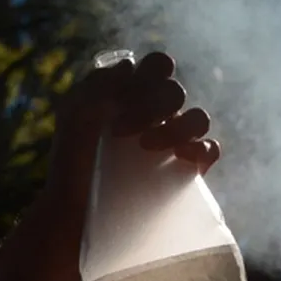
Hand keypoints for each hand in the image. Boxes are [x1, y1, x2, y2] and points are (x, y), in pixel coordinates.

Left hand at [41, 51, 218, 246]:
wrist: (75, 215)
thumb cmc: (71, 165)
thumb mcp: (73, 119)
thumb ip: (96, 87)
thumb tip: (130, 64)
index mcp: (136, 95)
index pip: (159, 66)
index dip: (152, 72)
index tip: (126, 97)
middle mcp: (159, 115)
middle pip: (176, 91)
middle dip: (151, 106)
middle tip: (120, 131)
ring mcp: (175, 142)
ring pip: (198, 118)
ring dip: (176, 127)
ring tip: (146, 147)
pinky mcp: (188, 171)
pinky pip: (209, 150)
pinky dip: (200, 149)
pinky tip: (178, 157)